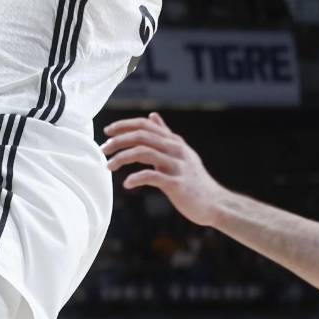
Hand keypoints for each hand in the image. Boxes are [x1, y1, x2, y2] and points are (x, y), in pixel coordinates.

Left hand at [102, 112, 225, 227]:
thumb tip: (153, 115)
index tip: (107, 131)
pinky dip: (136, 178)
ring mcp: (177, 166)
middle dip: (119, 140)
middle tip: (103, 149)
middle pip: (141, 136)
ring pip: (144, 153)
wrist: (215, 203)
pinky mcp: (177, 184)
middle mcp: (176, 149)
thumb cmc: (194, 179)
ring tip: (108, 166)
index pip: (145, 124)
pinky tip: (127, 184)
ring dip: (122, 158)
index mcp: (174, 141)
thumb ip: (166, 134)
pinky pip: (152, 176)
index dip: (124, 125)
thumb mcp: (181, 152)